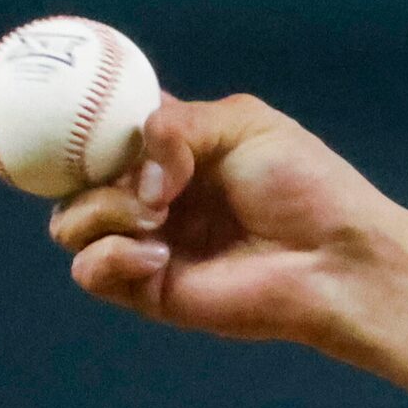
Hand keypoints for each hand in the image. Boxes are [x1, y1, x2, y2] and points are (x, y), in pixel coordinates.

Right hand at [48, 94, 407, 351]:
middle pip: (74, 178)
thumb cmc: (306, 185)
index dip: (82, 125)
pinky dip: (109, 256)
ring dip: (102, 212)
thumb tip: (137, 172)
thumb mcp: (245, 123)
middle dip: (90, 171)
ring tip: (158, 217)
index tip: (82, 120)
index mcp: (171, 150)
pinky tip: (158, 254)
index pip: (99, 132)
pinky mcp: (148, 287)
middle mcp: (151, 193)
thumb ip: (176, 124)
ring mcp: (147, 241)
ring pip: (71, 223)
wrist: (337, 256)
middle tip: (146, 180)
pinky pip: (89, 270)